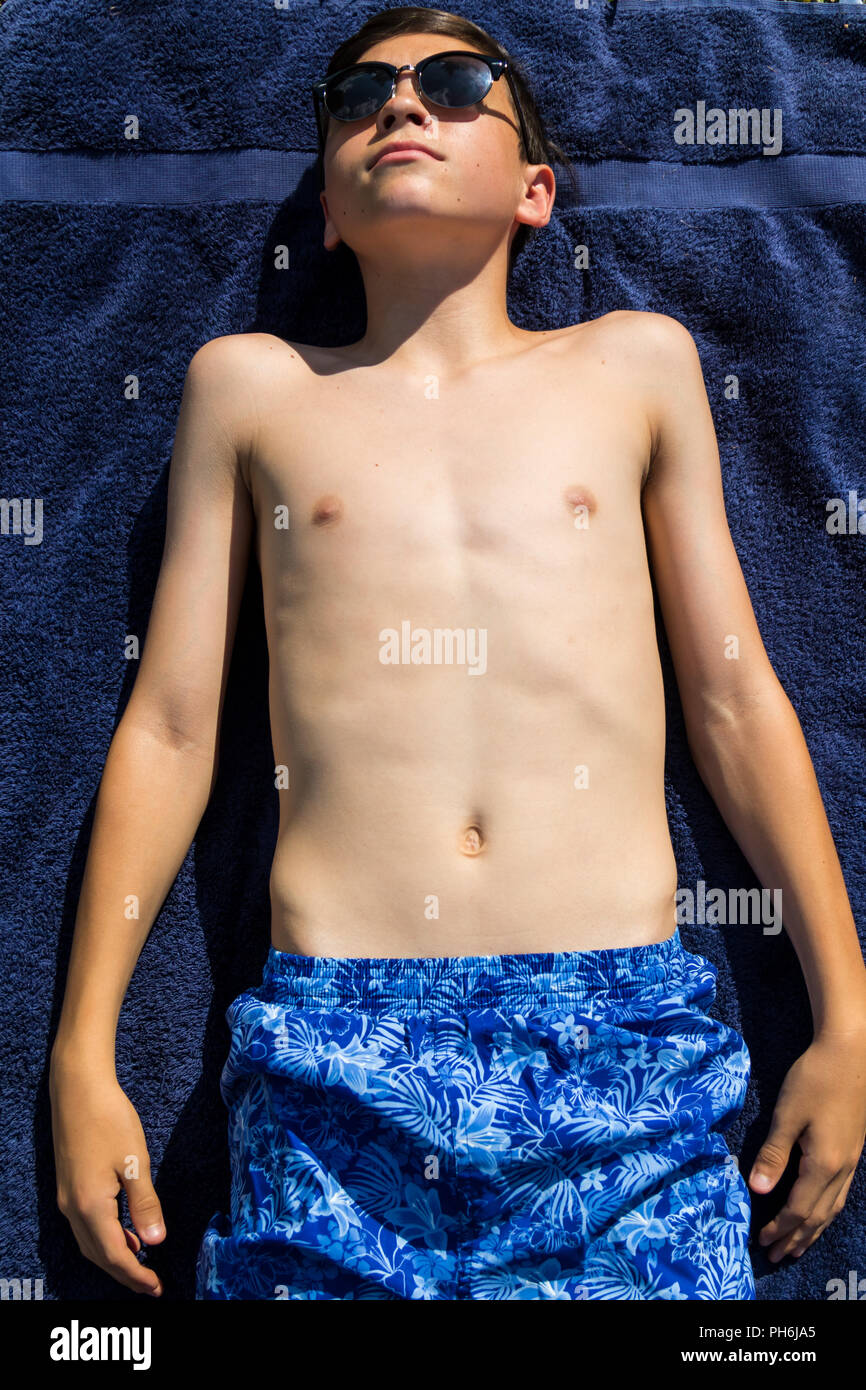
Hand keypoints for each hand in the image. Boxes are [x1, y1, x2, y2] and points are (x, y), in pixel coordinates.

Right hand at [49, 1057, 165, 1295]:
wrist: (77, 1088)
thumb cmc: (109, 1119)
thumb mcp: (134, 1162)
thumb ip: (145, 1205)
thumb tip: (155, 1243)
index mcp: (90, 1207)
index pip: (115, 1255)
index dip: (136, 1276)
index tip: (157, 1288)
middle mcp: (73, 1208)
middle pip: (99, 1255)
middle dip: (125, 1273)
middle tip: (152, 1285)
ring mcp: (67, 1197)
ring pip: (90, 1242)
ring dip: (114, 1256)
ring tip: (141, 1261)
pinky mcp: (69, 1185)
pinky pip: (85, 1225)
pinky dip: (104, 1237)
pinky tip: (123, 1230)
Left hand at [747, 1027, 865, 1261]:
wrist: (851, 1052)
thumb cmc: (816, 1079)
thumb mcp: (787, 1115)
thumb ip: (773, 1155)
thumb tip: (757, 1190)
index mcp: (824, 1164)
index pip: (799, 1209)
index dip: (780, 1228)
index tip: (761, 1241)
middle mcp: (842, 1169)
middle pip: (817, 1216)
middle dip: (796, 1238)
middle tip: (776, 1257)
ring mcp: (851, 1161)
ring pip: (832, 1208)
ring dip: (812, 1230)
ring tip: (797, 1246)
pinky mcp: (853, 1150)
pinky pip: (840, 1194)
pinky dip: (825, 1211)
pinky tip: (819, 1211)